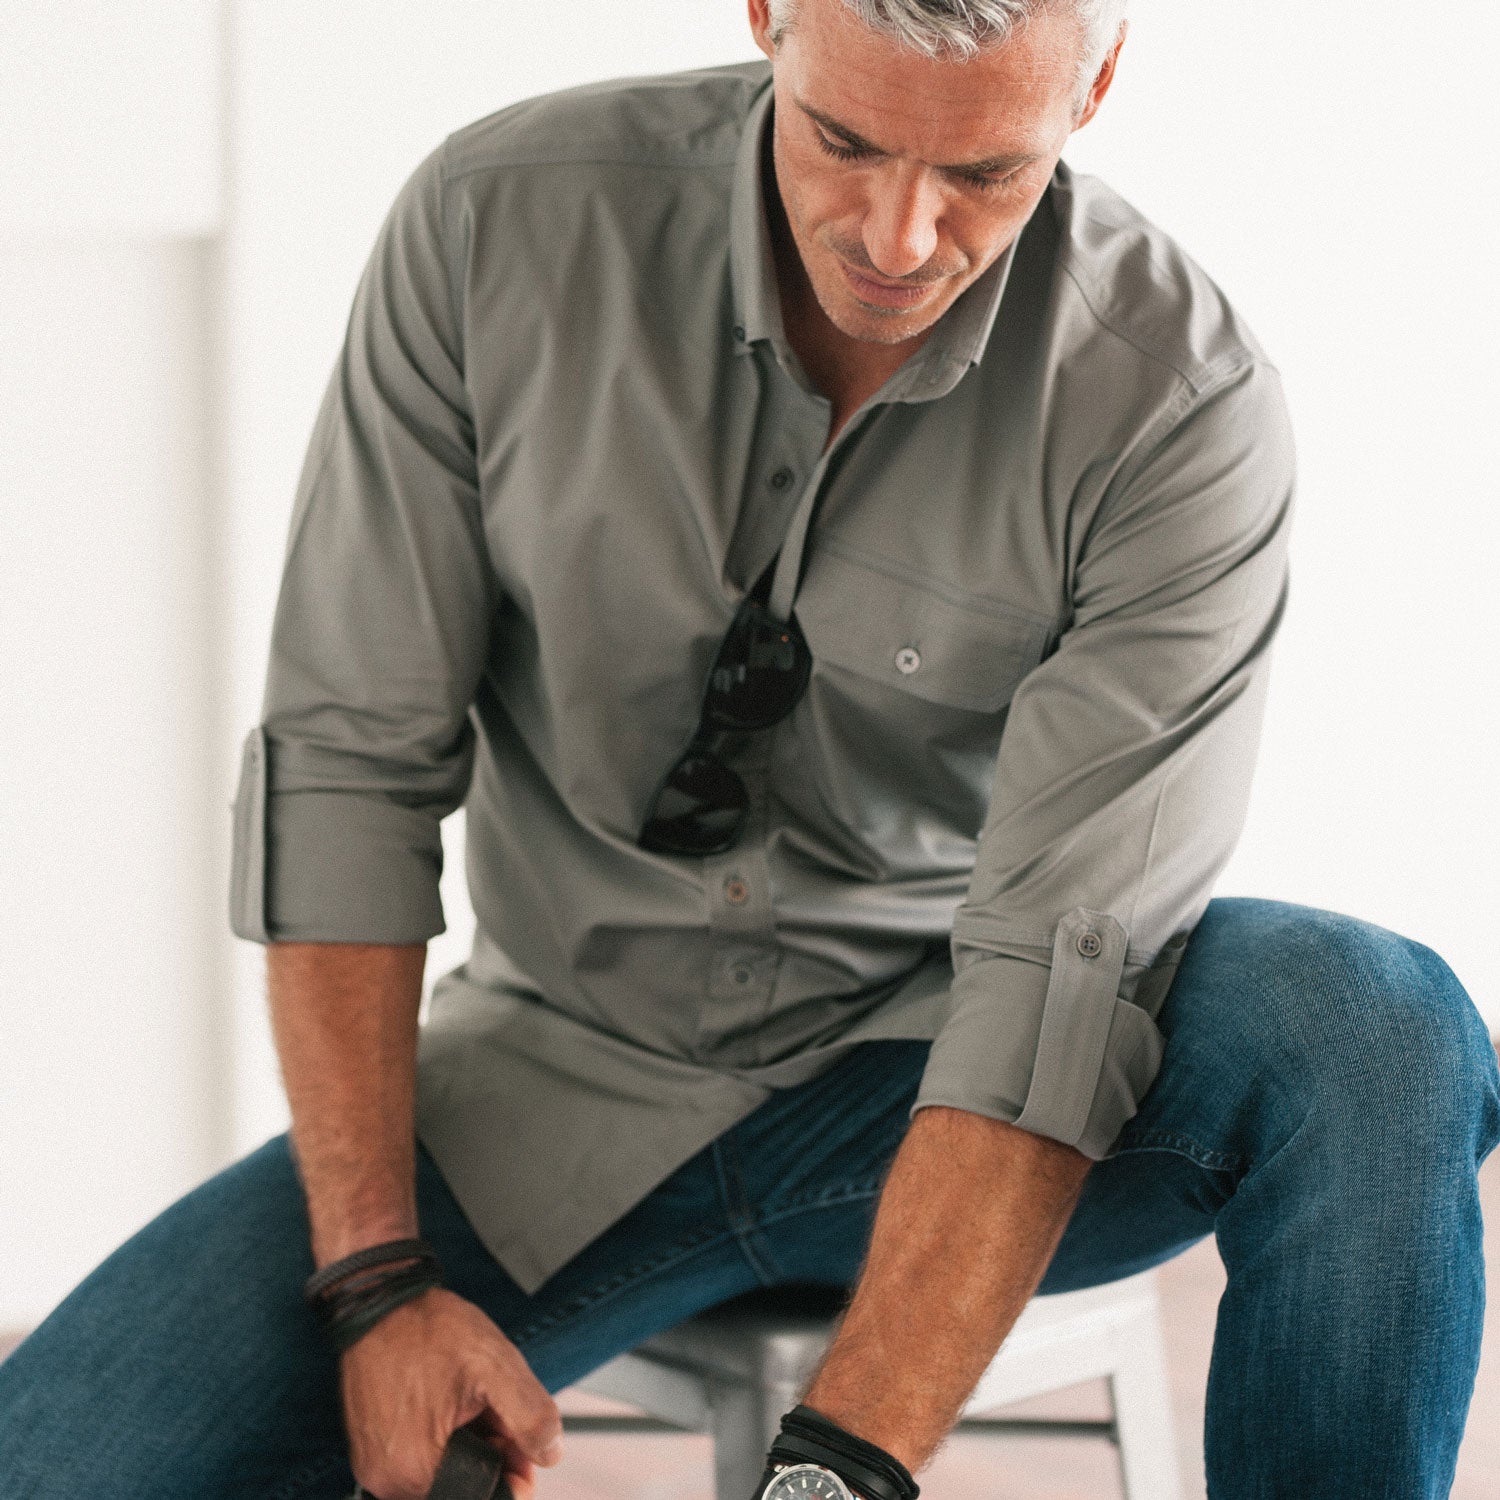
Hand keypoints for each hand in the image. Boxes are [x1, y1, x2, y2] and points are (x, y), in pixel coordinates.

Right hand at [338, 1286, 562, 1499]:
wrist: (381, 1302)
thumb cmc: (429, 1328)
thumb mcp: (496, 1365)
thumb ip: (531, 1416)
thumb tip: (550, 1454)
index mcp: (417, 1471)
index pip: (484, 1497)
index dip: (512, 1471)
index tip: (517, 1439)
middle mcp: (389, 1481)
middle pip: (464, 1487)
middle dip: (491, 1453)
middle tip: (493, 1409)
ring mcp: (376, 1468)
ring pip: (444, 1473)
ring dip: (468, 1445)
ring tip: (468, 1401)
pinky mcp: (371, 1451)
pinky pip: (420, 1461)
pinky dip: (444, 1440)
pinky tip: (448, 1404)